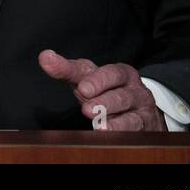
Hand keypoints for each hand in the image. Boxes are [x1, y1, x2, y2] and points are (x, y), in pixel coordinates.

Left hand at [38, 49, 167, 130]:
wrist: (140, 112)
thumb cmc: (107, 92)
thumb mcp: (88, 80)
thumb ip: (66, 70)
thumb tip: (45, 57)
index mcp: (117, 72)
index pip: (104, 72)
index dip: (94, 79)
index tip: (82, 87)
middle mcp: (131, 86)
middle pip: (118, 89)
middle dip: (102, 98)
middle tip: (86, 106)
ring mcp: (139, 104)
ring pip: (127, 107)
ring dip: (111, 115)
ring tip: (99, 125)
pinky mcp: (144, 122)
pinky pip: (134, 125)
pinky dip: (121, 129)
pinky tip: (108, 132)